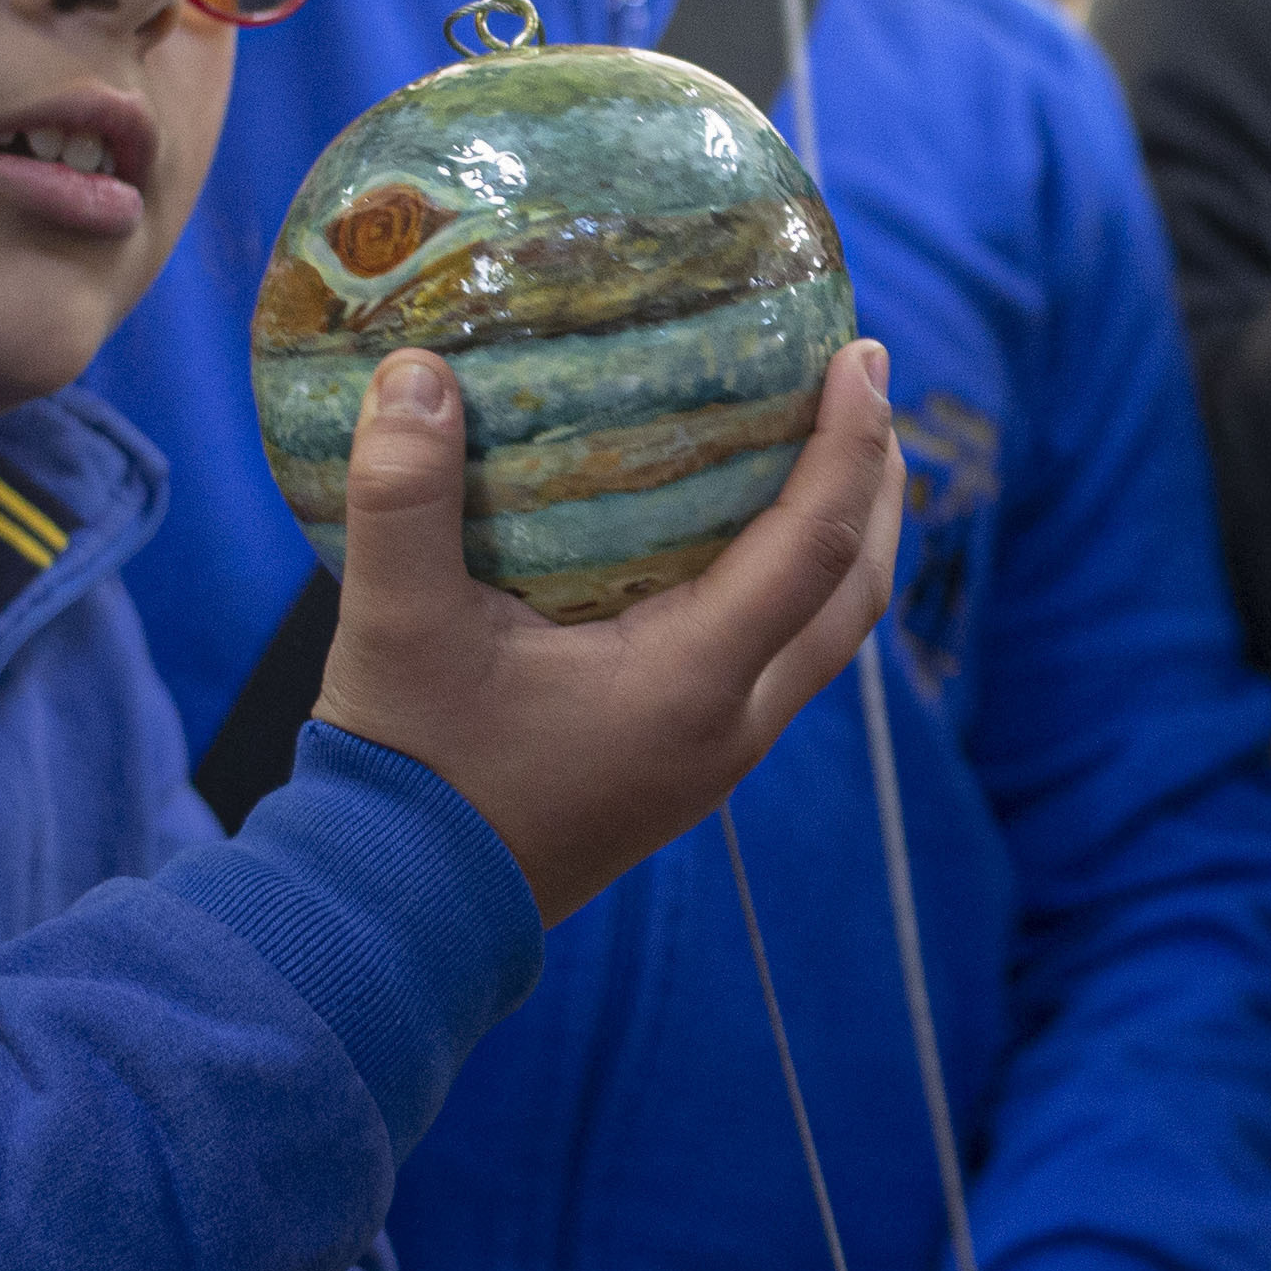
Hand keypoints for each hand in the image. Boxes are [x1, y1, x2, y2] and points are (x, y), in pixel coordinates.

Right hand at [315, 338, 901, 921]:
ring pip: (828, 637)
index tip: (861, 357)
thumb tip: (415, 371)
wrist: (403, 913)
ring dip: (845, 541)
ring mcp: (717, 756)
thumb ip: (402, 497)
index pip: (811, 549)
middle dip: (875, 487)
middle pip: (856, 596)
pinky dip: (795, 584)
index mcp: (689, 686)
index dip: (847, 447)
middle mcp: (731, 727)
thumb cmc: (408, 774)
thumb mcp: (395, 628)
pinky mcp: (688, 769)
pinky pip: (781, 661)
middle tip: (863, 383)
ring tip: (827, 447)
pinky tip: (739, 536)